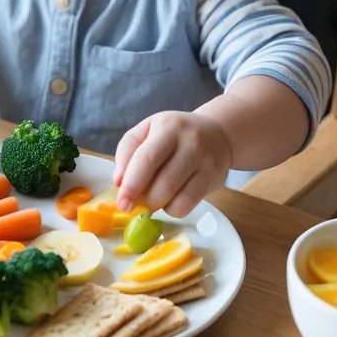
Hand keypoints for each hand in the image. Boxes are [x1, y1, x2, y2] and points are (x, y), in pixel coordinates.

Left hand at [113, 110, 232, 217]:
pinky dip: (172, 209)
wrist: (216, 133)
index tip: (122, 202)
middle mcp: (190, 143)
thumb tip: (119, 182)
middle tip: (133, 202)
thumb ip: (127, 151)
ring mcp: (205, 162)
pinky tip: (170, 198)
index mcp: (167, 127)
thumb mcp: (147, 130)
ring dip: (156, 205)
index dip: (131, 184)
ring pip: (175, 198)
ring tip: (151, 197)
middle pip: (162, 184)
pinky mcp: (213, 179)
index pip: (146, 159)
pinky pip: (187, 206)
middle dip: (143, 200)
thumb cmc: (173, 134)